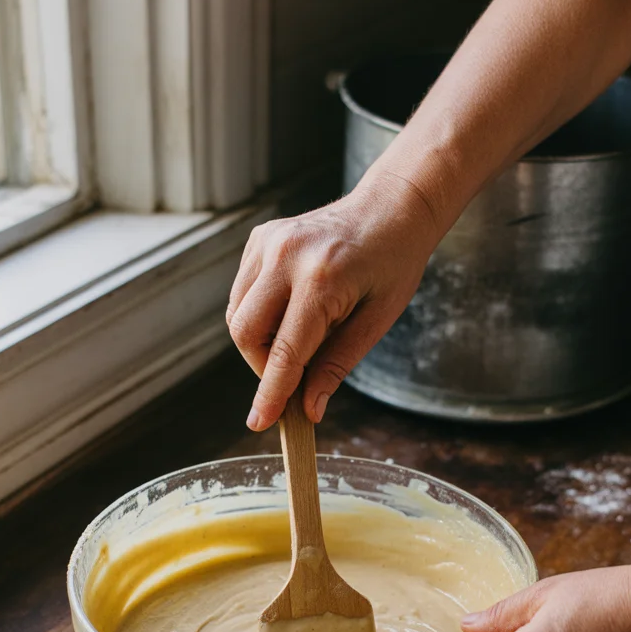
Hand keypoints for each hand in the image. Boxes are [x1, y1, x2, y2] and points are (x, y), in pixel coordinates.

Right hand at [227, 172, 440, 430]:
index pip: (286, 351)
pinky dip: (258, 314)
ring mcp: (268, 242)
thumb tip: (309, 409)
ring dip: (260, 341)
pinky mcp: (259, 238)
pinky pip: (242, 293)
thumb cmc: (393, 265)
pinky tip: (290, 308)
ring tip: (300, 335)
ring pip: (237, 315)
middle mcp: (286, 256)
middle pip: (246, 333)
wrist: (391, 208)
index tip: (259, 423)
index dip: (272, 393)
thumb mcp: (376, 321)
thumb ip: (337, 365)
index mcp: (323, 279)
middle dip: (264, 365)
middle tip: (296, 372)